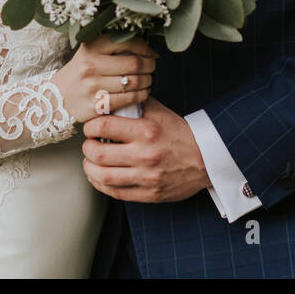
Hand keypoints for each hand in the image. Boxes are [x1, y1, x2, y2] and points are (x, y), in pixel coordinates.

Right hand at [51, 34, 156, 122]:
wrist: (57, 97)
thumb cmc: (81, 72)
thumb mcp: (90, 52)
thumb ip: (114, 47)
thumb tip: (149, 50)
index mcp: (91, 47)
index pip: (127, 42)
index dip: (145, 48)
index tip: (151, 53)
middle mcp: (90, 65)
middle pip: (134, 63)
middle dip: (149, 65)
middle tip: (151, 67)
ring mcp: (92, 86)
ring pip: (134, 82)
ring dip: (148, 81)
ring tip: (147, 80)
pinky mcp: (96, 105)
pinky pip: (129, 99)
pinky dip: (142, 95)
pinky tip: (142, 92)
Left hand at [81, 97, 211, 202]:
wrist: (207, 159)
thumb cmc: (180, 133)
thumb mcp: (160, 112)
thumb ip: (135, 104)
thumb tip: (110, 99)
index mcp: (146, 131)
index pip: (102, 126)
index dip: (89, 126)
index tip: (91, 128)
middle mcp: (144, 155)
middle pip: (97, 153)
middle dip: (87, 147)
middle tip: (89, 144)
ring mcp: (146, 177)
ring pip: (102, 176)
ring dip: (89, 168)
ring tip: (91, 161)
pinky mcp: (149, 194)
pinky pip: (115, 192)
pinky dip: (101, 184)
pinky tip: (100, 176)